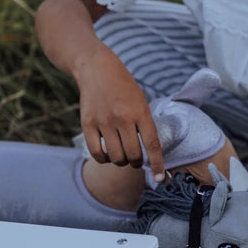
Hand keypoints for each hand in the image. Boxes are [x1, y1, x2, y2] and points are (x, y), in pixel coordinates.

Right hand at [76, 43, 164, 179]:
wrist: (97, 69)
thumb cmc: (123, 87)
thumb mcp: (140, 101)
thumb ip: (144, 125)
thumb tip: (148, 154)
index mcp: (140, 112)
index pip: (152, 144)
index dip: (157, 164)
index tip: (160, 179)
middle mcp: (123, 118)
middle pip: (132, 155)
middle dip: (135, 162)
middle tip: (135, 159)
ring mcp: (104, 121)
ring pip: (116, 157)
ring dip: (120, 161)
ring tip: (121, 154)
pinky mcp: (88, 123)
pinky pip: (97, 153)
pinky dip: (104, 159)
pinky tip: (107, 154)